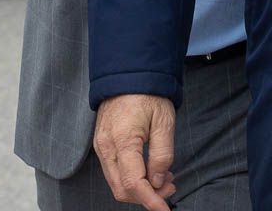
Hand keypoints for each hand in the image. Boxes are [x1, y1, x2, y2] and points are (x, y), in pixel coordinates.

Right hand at [93, 93, 176, 210]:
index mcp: (122, 141)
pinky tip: (150, 169)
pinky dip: (132, 178)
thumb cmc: (148, 94)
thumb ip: (162, 155)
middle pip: (122, 189)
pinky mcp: (101, 144)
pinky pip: (114, 171)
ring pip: (117, 183)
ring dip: (140, 188)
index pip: (134, 183)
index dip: (151, 201)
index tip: (165, 210)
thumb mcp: (164, 122)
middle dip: (147, 196)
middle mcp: (106, 147)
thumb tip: (158, 181)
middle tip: (170, 186)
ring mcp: (101, 146)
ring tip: (163, 177)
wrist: (128, 73)